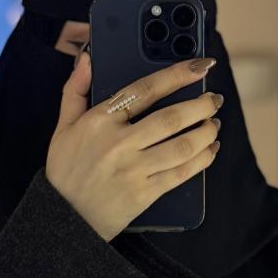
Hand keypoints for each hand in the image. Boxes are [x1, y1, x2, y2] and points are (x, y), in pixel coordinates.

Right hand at [45, 50, 222, 242]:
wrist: (63, 218)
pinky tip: (210, 150)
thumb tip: (88, 59)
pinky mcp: (145, 193)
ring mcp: (134, 170)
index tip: (200, 66)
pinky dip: (202, 160)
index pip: (145, 90)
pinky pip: (181, 173)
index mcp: (99, 121)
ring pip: (182, 146)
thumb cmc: (66, 171)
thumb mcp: (63, 128)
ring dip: (206, 132)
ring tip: (214, 124)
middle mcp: (119, 144)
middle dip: (201, 105)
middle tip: (214, 99)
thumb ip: (75, 90)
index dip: (177, 75)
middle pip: (171, 118)